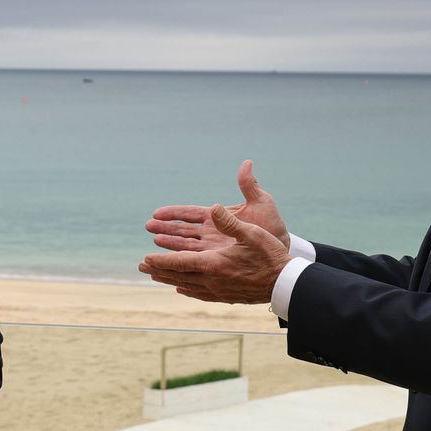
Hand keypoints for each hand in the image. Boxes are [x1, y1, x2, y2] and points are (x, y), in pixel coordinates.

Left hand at [140, 203, 291, 303]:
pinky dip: (187, 289)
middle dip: (158, 269)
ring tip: (155, 277)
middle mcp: (212, 280)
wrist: (286, 284)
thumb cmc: (270, 256)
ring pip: (186, 285)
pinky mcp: (226, 296)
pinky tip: (182, 289)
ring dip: (169, 279)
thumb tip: (214, 207)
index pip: (179, 262)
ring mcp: (218, 290)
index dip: (160, 260)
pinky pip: (200, 293)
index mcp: (213, 264)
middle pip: (178, 275)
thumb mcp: (251, 233)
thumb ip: (230, 222)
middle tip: (141, 267)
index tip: (145, 259)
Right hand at [146, 160, 289, 251]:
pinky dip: (183, 263)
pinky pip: (196, 262)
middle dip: (165, 229)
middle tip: (148, 227)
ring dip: (169, 245)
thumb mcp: (262, 203)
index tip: (156, 213)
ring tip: (154, 243)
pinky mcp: (218, 261)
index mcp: (218, 216)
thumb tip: (246, 164)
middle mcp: (212, 232)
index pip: (190, 214)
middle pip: (183, 230)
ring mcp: (214, 248)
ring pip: (186, 246)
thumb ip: (249, 186)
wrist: (283, 249)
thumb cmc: (273, 226)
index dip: (173, 213)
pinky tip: (171, 267)